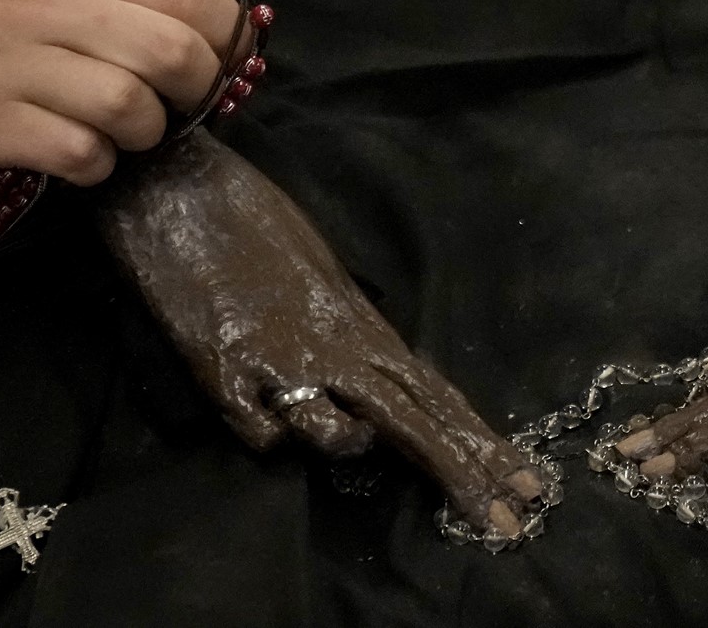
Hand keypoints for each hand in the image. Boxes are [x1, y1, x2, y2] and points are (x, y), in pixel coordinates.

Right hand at [0, 0, 241, 183]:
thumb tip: (196, 23)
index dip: (226, 34)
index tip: (223, 60)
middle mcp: (51, 5)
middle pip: (174, 53)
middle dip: (197, 89)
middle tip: (180, 103)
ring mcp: (17, 66)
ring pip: (133, 108)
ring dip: (147, 132)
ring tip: (124, 131)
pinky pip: (81, 155)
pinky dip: (99, 165)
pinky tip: (81, 155)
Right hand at [100, 130, 547, 538]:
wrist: (179, 188)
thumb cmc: (255, 222)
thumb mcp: (324, 278)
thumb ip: (353, 335)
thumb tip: (381, 384)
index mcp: (361, 323)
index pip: (436, 394)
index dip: (481, 443)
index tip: (528, 487)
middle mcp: (331, 348)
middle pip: (410, 419)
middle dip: (460, 471)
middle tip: (511, 520)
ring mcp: (276, 362)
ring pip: (336, 431)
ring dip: (351, 443)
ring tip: (356, 437)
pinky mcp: (220, 371)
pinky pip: (258, 431)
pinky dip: (270, 437)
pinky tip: (272, 427)